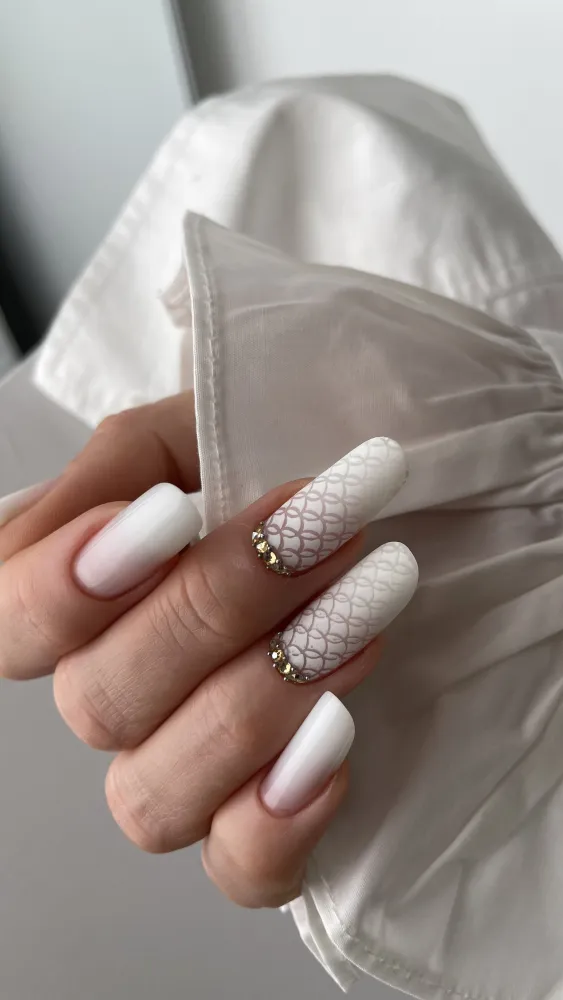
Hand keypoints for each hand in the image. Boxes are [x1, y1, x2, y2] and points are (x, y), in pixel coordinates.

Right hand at [0, 392, 416, 906]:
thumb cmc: (287, 462)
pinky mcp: (266, 825)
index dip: (58, 591)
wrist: (394, 504)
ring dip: (256, 702)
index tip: (163, 518)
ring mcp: (189, 769)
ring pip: (153, 795)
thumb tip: (90, 523)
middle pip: (96, 703)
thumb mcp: (198, 428)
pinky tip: (336, 739)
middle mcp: (121, 693)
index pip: (6, 626)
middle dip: (214, 613)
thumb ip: (122, 462)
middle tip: (317, 534)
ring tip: (357, 618)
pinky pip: (241, 872)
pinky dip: (276, 820)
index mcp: (88, 600)